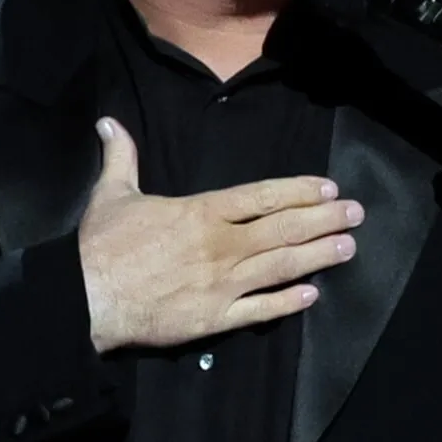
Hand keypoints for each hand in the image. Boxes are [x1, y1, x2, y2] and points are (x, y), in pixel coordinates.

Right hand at [76, 118, 360, 353]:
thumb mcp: (111, 193)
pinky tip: (312, 296)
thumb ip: (122, 156)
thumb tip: (109, 122)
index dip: (298, 192)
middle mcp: (220, 246)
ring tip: (348, 248)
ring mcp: (221, 284)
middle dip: (324, 220)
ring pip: (280, 267)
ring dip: (318, 256)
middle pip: (282, 229)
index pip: (261, 197)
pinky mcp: (214, 319)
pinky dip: (288, 303)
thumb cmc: (101, 245)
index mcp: (201, 212)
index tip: (328, 188)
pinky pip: (259, 311)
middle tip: (356, 214)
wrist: (86, 298)